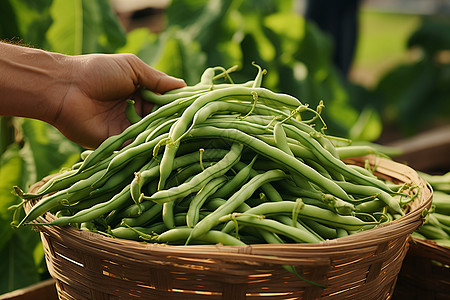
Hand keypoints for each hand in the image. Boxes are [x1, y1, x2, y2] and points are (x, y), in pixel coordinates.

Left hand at [53, 53, 185, 148]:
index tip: (198, 108)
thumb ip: (157, 79)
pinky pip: (136, 147)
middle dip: (175, 122)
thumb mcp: (132, 68)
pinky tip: (164, 145)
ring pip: (152, 135)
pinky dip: (149, 146)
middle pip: (161, 120)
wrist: (65, 88)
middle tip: (194, 125)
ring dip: (164, 135)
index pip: (166, 101)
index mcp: (140, 93)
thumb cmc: (97, 71)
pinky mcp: (117, 143)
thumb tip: (185, 85)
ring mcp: (127, 129)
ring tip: (183, 136)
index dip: (180, 104)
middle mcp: (136, 112)